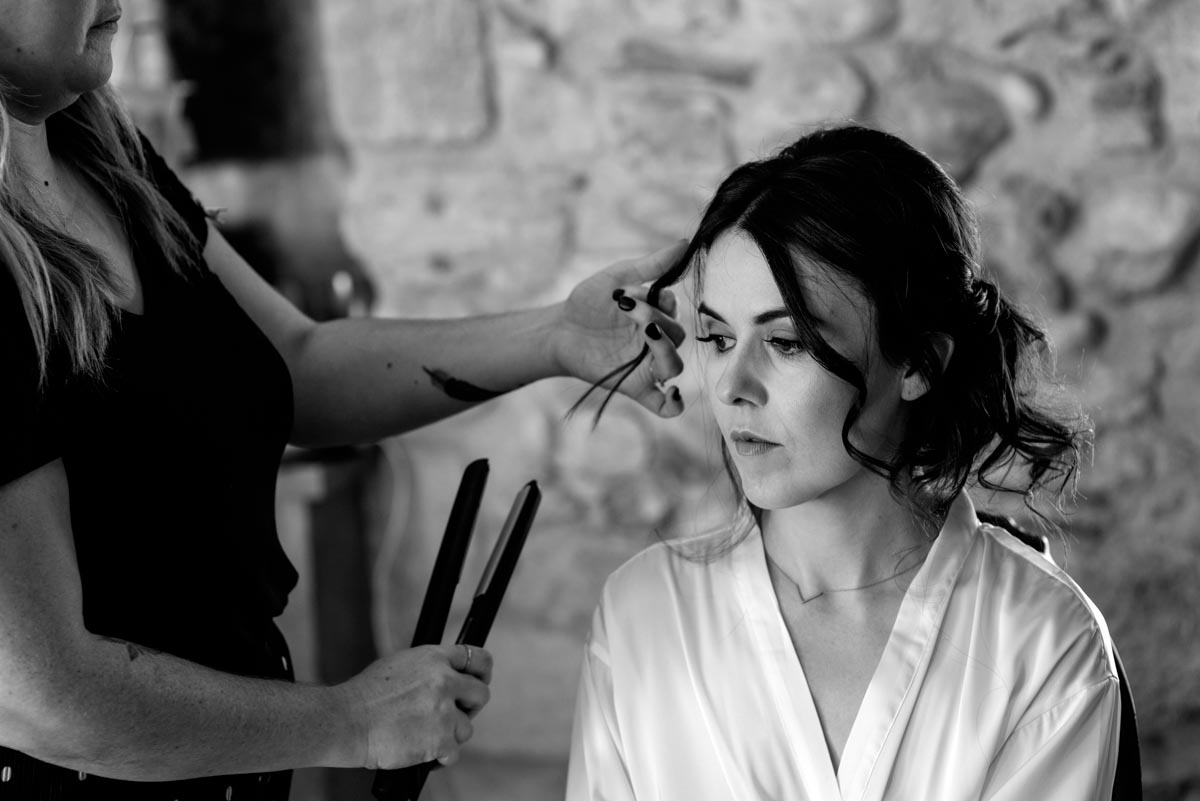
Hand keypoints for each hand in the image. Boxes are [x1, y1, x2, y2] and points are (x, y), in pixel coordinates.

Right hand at [342, 643, 492, 768]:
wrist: (346, 720)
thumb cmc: (365, 696)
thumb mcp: (400, 665)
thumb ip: (428, 670)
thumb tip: (446, 677)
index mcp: (434, 658)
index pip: (476, 658)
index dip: (481, 672)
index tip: (480, 681)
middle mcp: (444, 681)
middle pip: (481, 694)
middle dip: (470, 706)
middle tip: (455, 715)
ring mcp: (444, 711)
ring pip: (466, 728)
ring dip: (450, 735)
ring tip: (426, 736)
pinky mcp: (440, 740)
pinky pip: (454, 753)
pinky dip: (441, 757)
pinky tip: (426, 753)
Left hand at [554, 241, 688, 417]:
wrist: (558, 329)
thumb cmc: (588, 302)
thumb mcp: (618, 278)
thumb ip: (651, 264)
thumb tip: (684, 243)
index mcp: (656, 316)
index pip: (674, 311)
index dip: (659, 301)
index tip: (628, 291)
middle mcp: (655, 342)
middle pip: (677, 336)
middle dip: (655, 319)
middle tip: (626, 306)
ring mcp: (646, 366)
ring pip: (673, 366)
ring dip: (664, 350)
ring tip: (645, 332)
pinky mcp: (634, 387)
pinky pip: (663, 405)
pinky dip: (673, 404)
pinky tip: (673, 394)